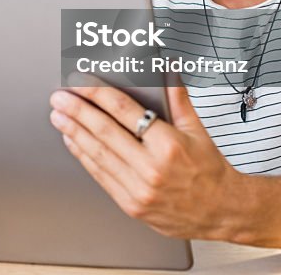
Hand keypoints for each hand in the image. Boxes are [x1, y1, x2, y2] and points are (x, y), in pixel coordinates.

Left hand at [48, 84, 239, 240]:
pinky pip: (100, 176)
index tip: (80, 81)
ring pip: (97, 154)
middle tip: (59, 97)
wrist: (222, 212)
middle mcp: (151, 168)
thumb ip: (177, 98)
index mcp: (168, 144)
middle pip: (104, 132)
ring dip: (73, 132)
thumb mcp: (197, 129)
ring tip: (59, 116)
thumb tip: (167, 68)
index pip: (124, 110)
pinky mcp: (131, 205)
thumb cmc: (210, 169)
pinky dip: (83, 156)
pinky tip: (73, 141)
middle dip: (77, 111)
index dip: (97, 93)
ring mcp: (139, 189)